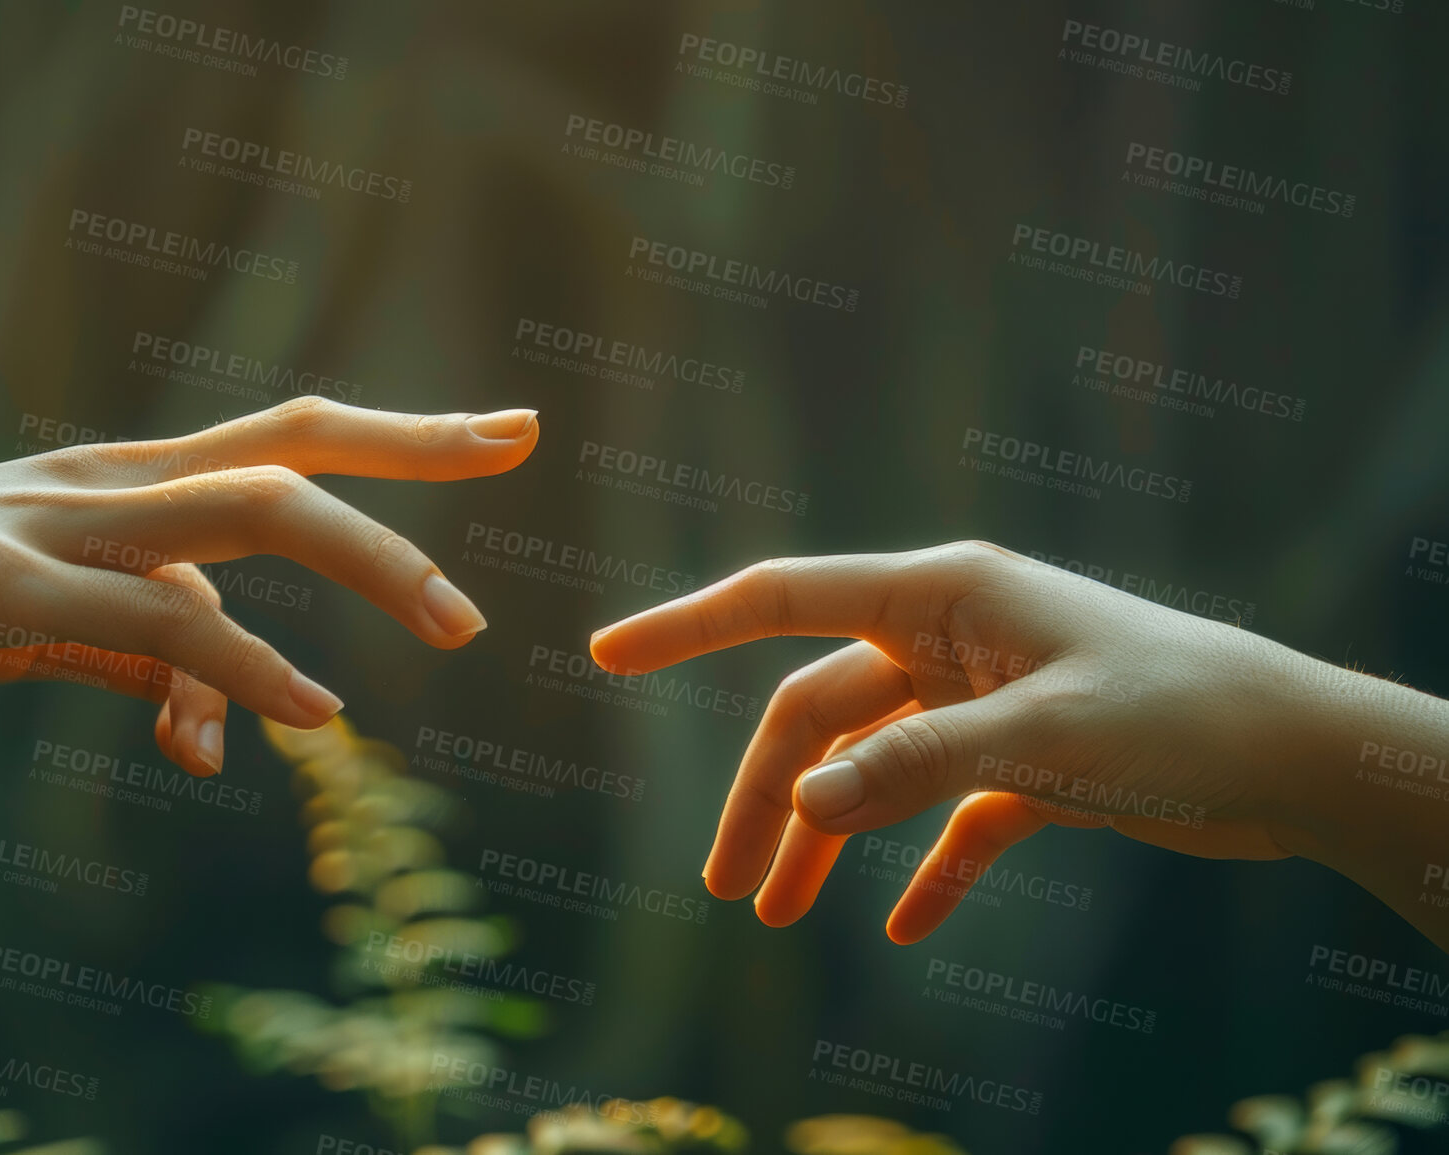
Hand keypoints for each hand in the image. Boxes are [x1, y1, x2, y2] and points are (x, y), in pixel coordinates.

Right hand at [0, 398, 538, 778]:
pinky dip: (239, 666)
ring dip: (367, 560)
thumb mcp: (55, 627)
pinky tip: (308, 714)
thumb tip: (219, 730)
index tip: (506, 427)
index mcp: (130, 487)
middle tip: (519, 450)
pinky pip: (149, 620)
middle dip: (415, 449)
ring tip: (456, 624)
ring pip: (244, 513)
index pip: (290, 437)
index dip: (403, 430)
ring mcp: (56, 527)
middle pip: (290, 447)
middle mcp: (111, 485)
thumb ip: (145, 655)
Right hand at [590, 541, 1448, 948]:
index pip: (785, 599)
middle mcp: (949, 637)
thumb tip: (799, 805)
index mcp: (941, 593)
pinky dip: (920, 866)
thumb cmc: (1175, 713)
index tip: (607, 654)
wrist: (1292, 755)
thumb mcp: (1036, 738)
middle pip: (817, 710)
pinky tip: (907, 924)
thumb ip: (911, 766)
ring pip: (870, 767)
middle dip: (765, 795)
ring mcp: (982, 697)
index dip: (688, 626)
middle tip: (726, 886)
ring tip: (778, 915)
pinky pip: (945, 814)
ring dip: (827, 839)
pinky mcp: (1021, 758)